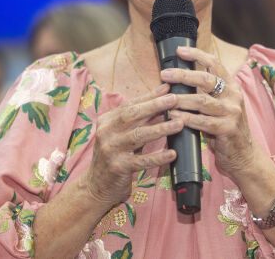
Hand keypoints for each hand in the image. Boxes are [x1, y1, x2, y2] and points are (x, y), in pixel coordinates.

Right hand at [84, 84, 182, 207]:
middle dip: (155, 106)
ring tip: (179, 123)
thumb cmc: (114, 156)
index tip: (167, 89)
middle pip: (132, 115)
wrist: (95, 186)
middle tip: (175, 100)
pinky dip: (158, 157)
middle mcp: (106, 132)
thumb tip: (162, 97)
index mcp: (106, 121)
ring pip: (138, 135)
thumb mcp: (121, 134)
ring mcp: (110, 150)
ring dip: (161, 128)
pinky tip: (172, 153)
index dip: (150, 96)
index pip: (131, 105)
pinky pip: (141, 161)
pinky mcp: (118, 167)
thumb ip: (139, 119)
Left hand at [160, 46, 258, 180]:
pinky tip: (175, 118)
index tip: (179, 51)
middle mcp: (234, 96)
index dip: (197, 55)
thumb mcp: (218, 108)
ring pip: (202, 101)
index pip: (215, 64)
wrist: (244, 156)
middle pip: (206, 79)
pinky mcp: (228, 129)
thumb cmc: (224, 130)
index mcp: (231, 87)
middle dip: (183, 75)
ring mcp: (233, 112)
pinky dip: (187, 119)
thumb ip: (205, 94)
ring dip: (181, 99)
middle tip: (164, 74)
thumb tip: (178, 80)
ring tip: (165, 99)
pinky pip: (203, 122)